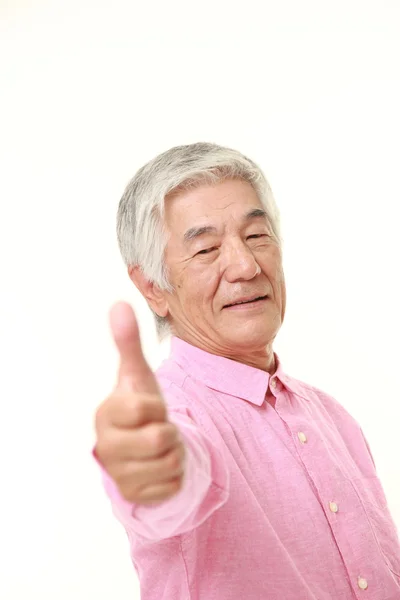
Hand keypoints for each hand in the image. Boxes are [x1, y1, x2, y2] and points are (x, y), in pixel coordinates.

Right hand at [95, 302, 184, 504]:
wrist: (141, 446)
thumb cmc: (140, 406)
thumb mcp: (138, 374)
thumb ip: (129, 341)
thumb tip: (119, 304)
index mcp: (106, 414)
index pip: (145, 409)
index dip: (156, 407)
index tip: (148, 408)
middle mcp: (106, 446)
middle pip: (160, 439)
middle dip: (169, 431)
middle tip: (158, 428)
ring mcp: (119, 475)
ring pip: (171, 463)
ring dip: (175, 453)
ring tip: (159, 447)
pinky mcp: (135, 496)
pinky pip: (173, 485)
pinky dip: (175, 475)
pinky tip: (160, 467)